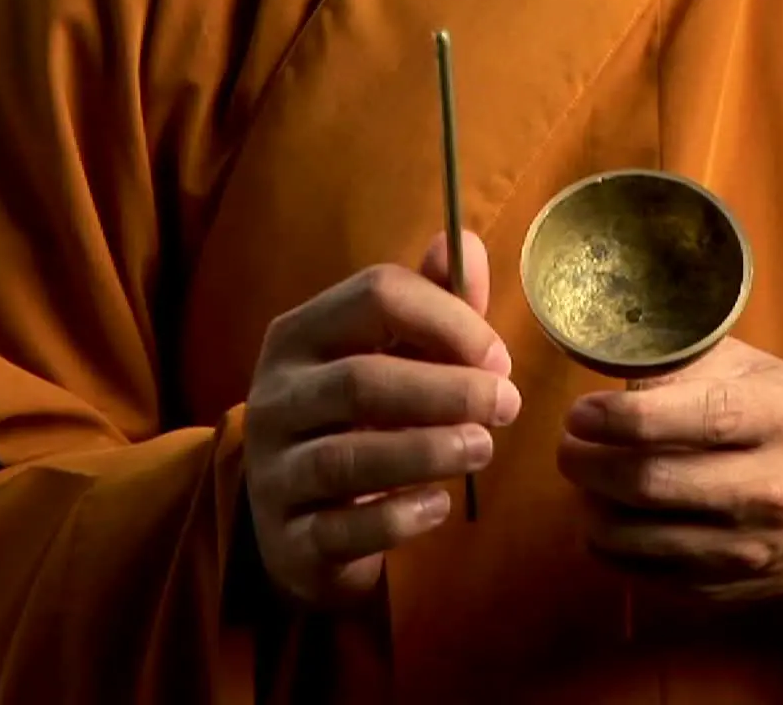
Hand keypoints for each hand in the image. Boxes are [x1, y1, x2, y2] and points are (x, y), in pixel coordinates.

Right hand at [243, 231, 520, 606]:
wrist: (302, 526)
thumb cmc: (360, 424)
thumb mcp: (390, 356)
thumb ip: (430, 303)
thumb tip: (464, 243)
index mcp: (302, 335)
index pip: (375, 296)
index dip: (449, 319)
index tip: (499, 356)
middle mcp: (275, 397)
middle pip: (361, 381)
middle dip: (448, 390)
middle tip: (507, 405)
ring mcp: (274, 471)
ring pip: (347, 458)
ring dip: (428, 451)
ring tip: (482, 449)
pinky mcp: (289, 539)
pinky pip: (343, 529)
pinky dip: (399, 516)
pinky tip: (440, 506)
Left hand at [558, 338, 782, 610]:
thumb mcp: (759, 374)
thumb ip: (688, 362)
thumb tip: (609, 356)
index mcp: (780, 419)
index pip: (696, 418)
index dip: (623, 417)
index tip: (582, 411)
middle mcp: (769, 488)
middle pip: (651, 482)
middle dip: (588, 461)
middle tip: (568, 444)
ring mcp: (746, 548)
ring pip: (634, 535)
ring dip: (589, 503)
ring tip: (584, 476)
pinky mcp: (723, 589)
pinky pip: (639, 572)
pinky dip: (606, 543)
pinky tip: (607, 514)